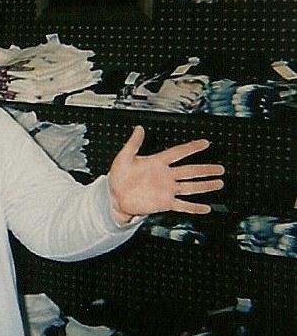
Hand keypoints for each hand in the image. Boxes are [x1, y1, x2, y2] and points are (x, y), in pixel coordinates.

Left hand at [108, 126, 223, 221]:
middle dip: (205, 169)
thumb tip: (139, 128)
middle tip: (221, 168)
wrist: (114, 196)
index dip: (191, 148)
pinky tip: (206, 207)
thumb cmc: (118, 176)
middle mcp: (165, 175)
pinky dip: (194, 207)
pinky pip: (182, 205)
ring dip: (205, 185)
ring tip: (219, 183)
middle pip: (190, 171)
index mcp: (157, 162)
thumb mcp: (124, 157)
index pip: (178, 152)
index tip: (205, 143)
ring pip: (190, 186)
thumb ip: (133, 143)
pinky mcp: (164, 203)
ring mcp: (166, 190)